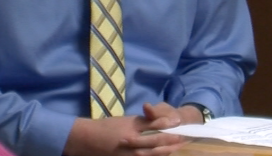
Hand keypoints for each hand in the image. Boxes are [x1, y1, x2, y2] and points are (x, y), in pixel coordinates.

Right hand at [64, 103, 195, 155]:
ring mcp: (128, 154)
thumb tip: (165, 121)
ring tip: (177, 148)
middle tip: (184, 139)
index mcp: (132, 128)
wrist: (86, 139)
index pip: (155, 126)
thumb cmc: (108, 127)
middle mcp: (131, 142)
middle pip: (156, 142)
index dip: (169, 125)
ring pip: (151, 154)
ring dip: (165, 151)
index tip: (181, 124)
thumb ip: (146, 121)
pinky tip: (162, 155)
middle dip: (171, 141)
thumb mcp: (127, 120)